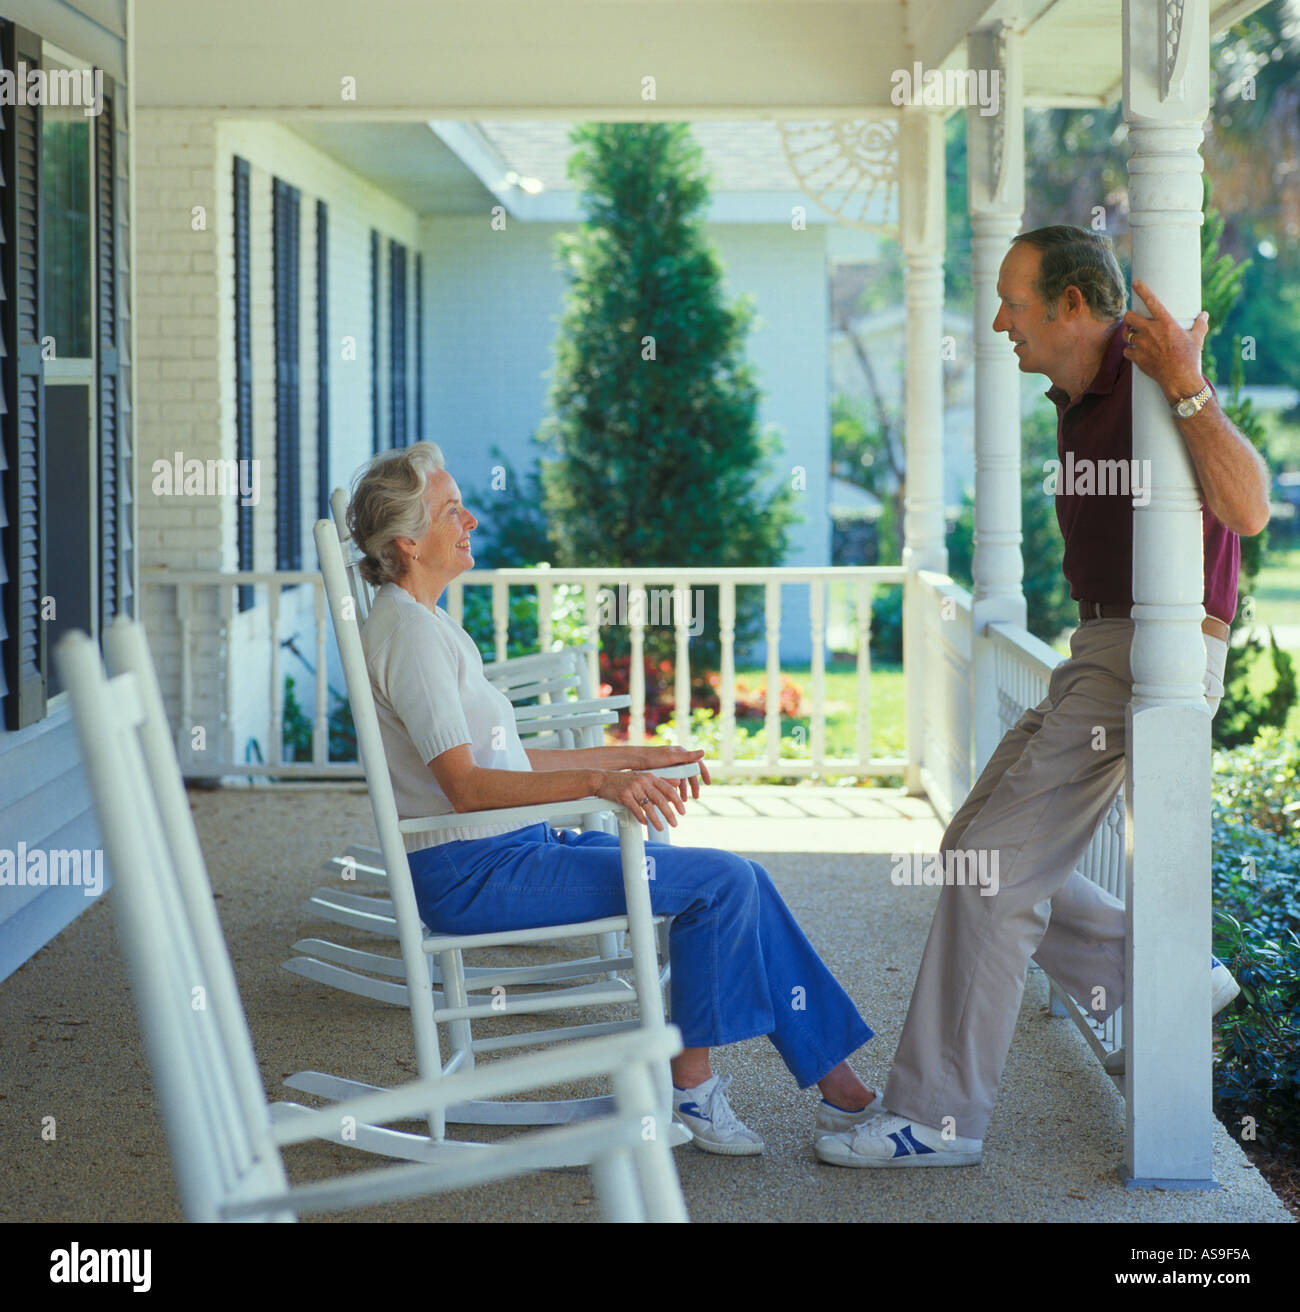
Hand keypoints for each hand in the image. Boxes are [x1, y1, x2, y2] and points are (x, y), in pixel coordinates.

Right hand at [595, 768, 689, 831]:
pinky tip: (645, 823)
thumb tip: (678, 782)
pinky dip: (641, 818)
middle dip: (669, 813)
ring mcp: (633, 788)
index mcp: (650, 777)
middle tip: (675, 823)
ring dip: (656, 819)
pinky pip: (635, 809)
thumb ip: (661, 780)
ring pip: (648, 806)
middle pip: (660, 799)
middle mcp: (643, 781)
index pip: (668, 789)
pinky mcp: (623, 796)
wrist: (603, 779)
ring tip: (661, 828)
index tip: (682, 811)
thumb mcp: (644, 777)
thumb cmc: (624, 780)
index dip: (677, 800)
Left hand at [627, 744, 710, 801]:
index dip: (704, 773)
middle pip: (689, 773)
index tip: (708, 783)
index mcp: (681, 753)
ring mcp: (671, 765)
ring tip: (682, 801)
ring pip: (681, 779)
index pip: (697, 762)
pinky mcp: (664, 771)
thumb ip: (687, 756)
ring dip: (683, 790)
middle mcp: (677, 758)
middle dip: (693, 786)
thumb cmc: (652, 757)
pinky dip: (674, 789)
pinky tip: (673, 797)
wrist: (634, 760)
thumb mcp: (670, 758)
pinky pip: (673, 781)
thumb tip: (703, 752)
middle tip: (695, 797)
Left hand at [1122, 280, 1209, 405]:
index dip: (1142, 290)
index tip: (1135, 282)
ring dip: (1127, 333)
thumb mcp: (1197, 338)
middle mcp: (1151, 331)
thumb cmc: (1190, 358)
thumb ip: (1200, 324)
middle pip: (1129, 317)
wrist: (1180, 379)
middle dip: (1129, 317)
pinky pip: (1126, 350)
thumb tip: (1204, 314)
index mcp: (1166, 323)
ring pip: (1125, 334)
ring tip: (1133, 335)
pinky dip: (1129, 350)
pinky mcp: (1137, 357)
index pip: (1152, 301)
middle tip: (1133, 320)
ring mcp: (1142, 345)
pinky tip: (1134, 351)